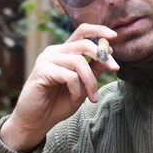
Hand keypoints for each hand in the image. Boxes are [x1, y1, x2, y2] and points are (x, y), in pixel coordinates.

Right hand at [0, 23, 118, 151]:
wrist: (37, 121)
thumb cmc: (58, 104)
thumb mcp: (82, 86)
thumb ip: (92, 70)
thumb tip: (108, 54)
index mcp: (64, 52)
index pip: (82, 32)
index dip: (99, 31)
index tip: (115, 36)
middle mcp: (55, 52)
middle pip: (84, 44)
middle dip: (103, 56)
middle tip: (115, 68)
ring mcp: (47, 59)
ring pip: (79, 62)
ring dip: (90, 82)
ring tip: (92, 97)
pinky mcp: (42, 70)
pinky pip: (70, 76)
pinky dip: (77, 90)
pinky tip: (75, 99)